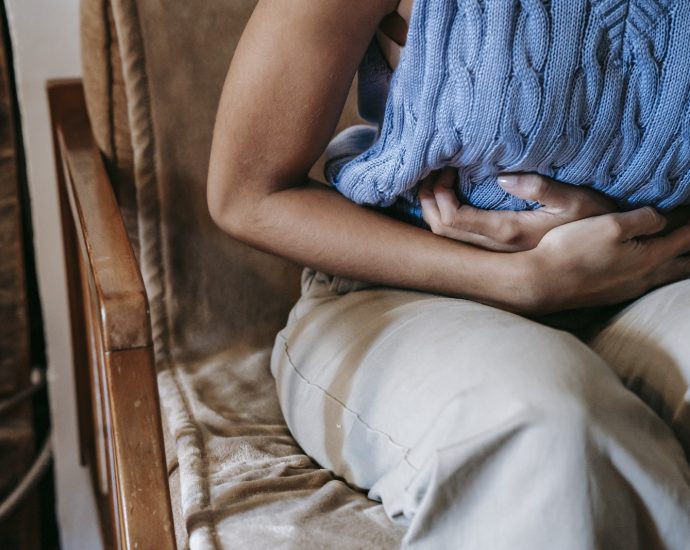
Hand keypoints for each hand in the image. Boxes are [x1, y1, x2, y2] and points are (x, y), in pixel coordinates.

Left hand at [419, 170, 616, 251]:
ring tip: (435, 181)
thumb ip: (541, 188)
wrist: (604, 252)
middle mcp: (495, 248)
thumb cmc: (593, 220)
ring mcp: (494, 252)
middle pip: (441, 231)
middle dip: (428, 200)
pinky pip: (457, 238)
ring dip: (433, 209)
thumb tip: (502, 178)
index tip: (446, 168)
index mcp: (508, 233)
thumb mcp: (575, 200)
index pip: (454, 220)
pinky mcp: (497, 250)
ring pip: (446, 238)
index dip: (439, 195)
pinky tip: (447, 199)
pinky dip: (443, 217)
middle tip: (432, 170)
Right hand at [522, 208, 689, 312]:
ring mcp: (627, 289)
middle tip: (688, 234)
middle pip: (682, 265)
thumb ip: (643, 219)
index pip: (686, 238)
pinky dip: (656, 271)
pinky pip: (645, 282)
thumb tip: (661, 218)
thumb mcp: (610, 224)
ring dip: (677, 263)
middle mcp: (643, 277)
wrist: (541, 282)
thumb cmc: (573, 250)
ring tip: (681, 253)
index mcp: (649, 257)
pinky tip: (648, 268)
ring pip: (665, 276)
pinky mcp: (611, 294)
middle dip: (689, 249)